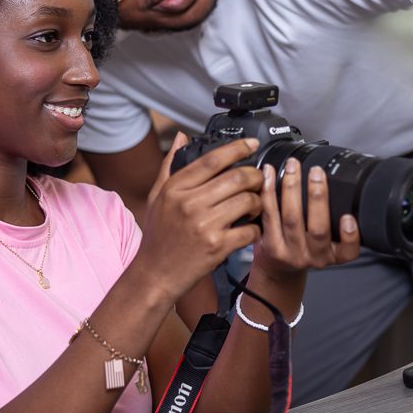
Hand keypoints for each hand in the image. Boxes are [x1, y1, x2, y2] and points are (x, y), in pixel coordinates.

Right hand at [131, 134, 264, 297]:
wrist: (154, 275)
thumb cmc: (157, 236)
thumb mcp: (156, 197)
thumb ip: (170, 165)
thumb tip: (181, 137)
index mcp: (175, 189)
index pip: (213, 160)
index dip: (237, 148)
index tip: (251, 144)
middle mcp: (189, 204)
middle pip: (237, 177)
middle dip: (255, 176)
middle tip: (258, 179)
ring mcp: (204, 225)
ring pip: (247, 201)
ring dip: (258, 201)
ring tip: (254, 204)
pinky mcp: (217, 247)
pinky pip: (249, 229)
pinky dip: (256, 227)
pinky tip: (250, 228)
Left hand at [252, 160, 361, 278]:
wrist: (280, 268)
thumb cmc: (307, 247)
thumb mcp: (329, 242)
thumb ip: (337, 222)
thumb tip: (341, 184)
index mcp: (334, 254)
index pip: (348, 250)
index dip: (350, 236)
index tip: (349, 217)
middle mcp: (314, 256)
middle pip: (318, 229)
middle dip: (318, 197)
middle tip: (317, 172)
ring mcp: (291, 253)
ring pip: (292, 219)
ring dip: (292, 188)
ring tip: (293, 167)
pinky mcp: (271, 246)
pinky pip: (270, 215)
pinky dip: (269, 192)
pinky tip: (270, 174)